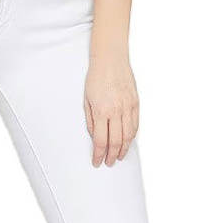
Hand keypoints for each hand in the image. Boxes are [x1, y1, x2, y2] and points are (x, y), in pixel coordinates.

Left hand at [84, 51, 138, 166]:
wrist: (111, 60)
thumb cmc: (96, 77)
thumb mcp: (86, 100)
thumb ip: (90, 120)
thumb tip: (94, 136)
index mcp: (101, 111)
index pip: (100, 140)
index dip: (98, 154)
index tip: (96, 161)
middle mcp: (116, 111)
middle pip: (116, 142)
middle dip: (112, 156)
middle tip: (109, 162)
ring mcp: (128, 107)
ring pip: (129, 136)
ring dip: (124, 149)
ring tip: (119, 156)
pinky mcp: (136, 103)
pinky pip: (136, 125)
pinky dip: (132, 136)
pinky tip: (128, 141)